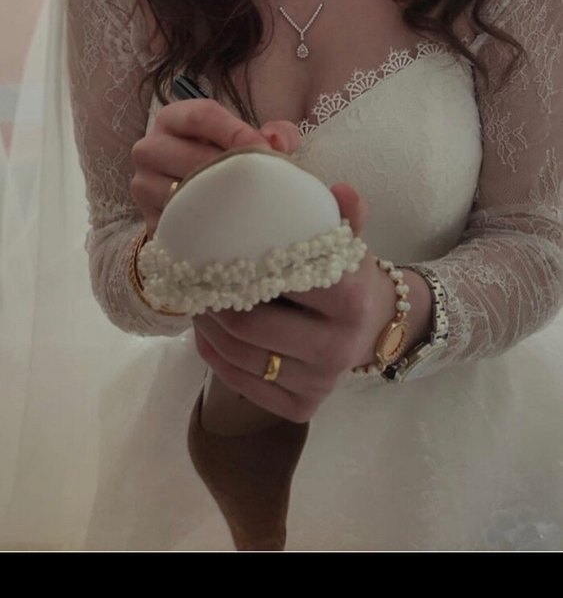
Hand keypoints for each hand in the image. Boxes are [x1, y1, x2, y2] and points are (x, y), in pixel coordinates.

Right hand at [131, 98, 299, 238]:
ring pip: (184, 193)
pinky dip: (208, 225)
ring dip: (220, 201)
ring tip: (247, 204)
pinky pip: (181, 224)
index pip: (202, 116)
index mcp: (172, 118)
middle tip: (261, 183)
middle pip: (192, 156)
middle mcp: (149, 148)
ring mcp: (143, 185)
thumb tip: (280, 144)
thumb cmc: (224, 156)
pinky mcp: (149, 219)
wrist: (194, 190)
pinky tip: (230, 225)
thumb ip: (275, 134)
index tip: (266, 150)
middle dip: (232, 170)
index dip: (236, 132)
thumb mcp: (247, 137)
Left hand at [193, 184, 394, 422]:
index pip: (283, 281)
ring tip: (194, 301)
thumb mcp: (350, 246)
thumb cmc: (349, 279)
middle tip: (192, 279)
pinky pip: (241, 383)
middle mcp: (337, 347)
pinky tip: (206, 333)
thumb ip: (344, 217)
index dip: (239, 266)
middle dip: (211, 301)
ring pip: (239, 355)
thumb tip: (341, 190)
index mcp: (351, 300)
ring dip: (206, 327)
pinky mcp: (301, 407)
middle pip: (250, 324)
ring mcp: (319, 382)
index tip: (212, 250)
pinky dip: (214, 356)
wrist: (376, 329)